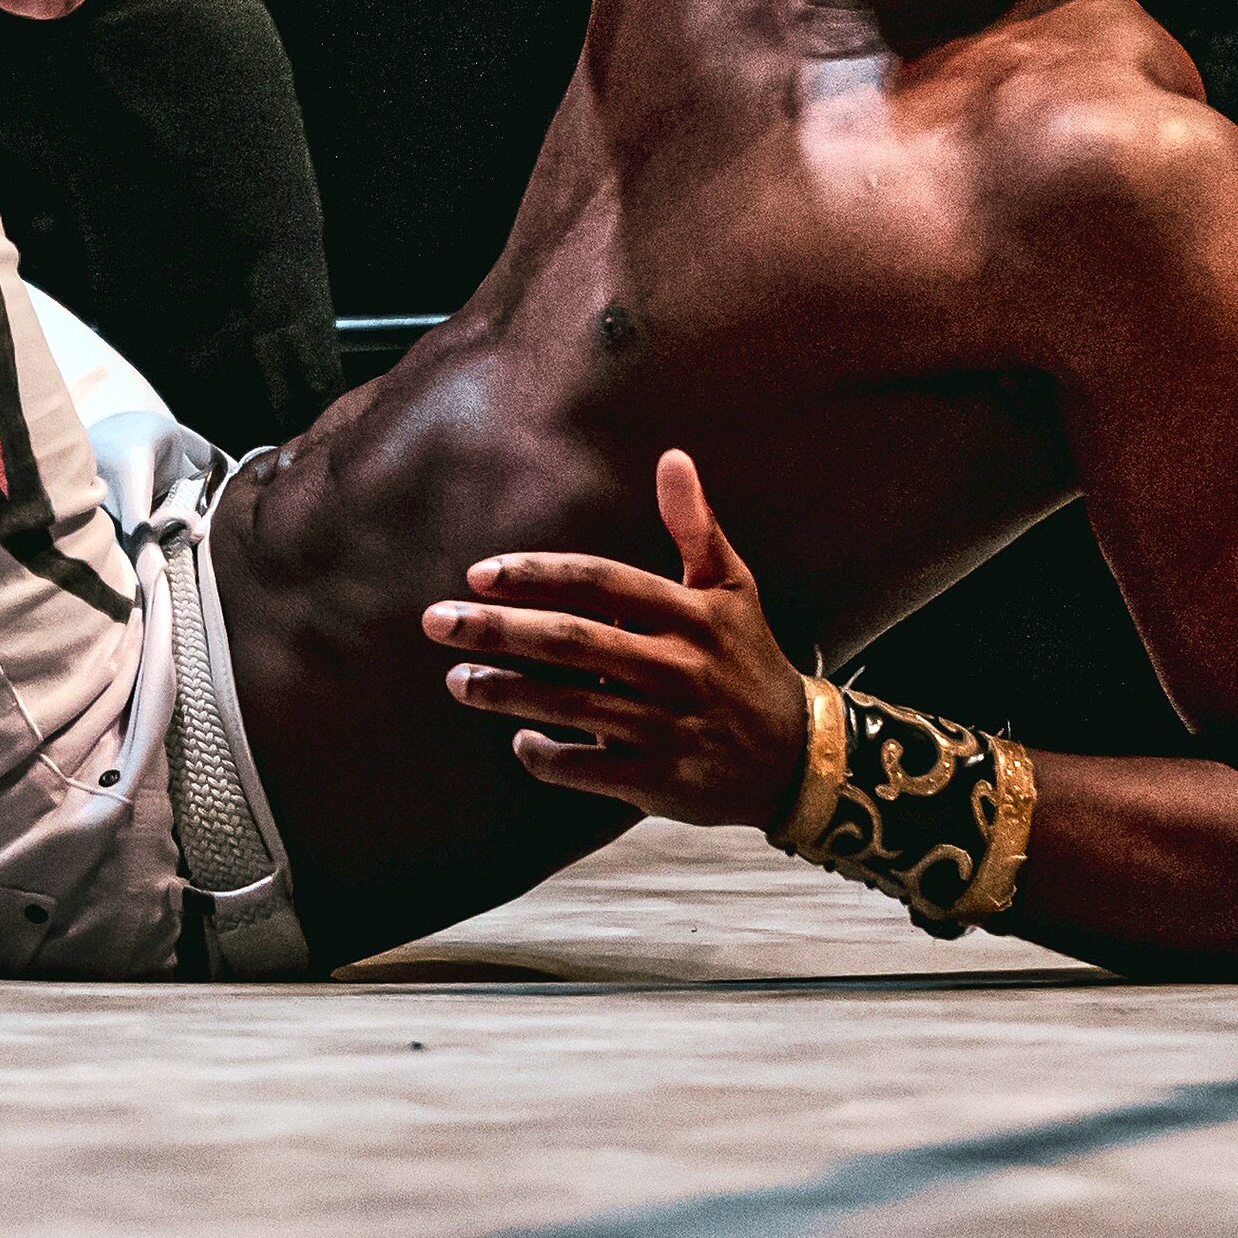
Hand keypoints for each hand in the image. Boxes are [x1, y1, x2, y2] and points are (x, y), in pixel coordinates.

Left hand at [428, 449, 813, 829]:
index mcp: (690, 615)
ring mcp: (667, 727)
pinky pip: (588, 769)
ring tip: (457, 680)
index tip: (479, 574)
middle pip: (572, 641)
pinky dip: (546, 756)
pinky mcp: (661, 780)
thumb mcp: (731, 588)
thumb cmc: (750, 660)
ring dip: (505, 691)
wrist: (801, 758)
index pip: (599, 583)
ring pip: (571, 705)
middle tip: (436, 621)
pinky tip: (518, 740)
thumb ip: (695, 525)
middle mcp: (676, 668)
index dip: (536, 576)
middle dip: (497, 630)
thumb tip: (673, 456)